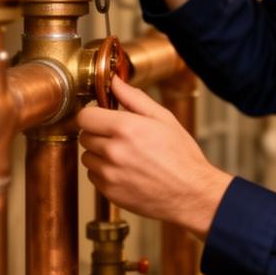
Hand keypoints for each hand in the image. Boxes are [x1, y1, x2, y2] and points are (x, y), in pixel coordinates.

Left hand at [77, 77, 232, 238]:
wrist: (190, 192)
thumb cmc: (181, 155)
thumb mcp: (163, 118)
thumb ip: (134, 97)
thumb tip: (115, 82)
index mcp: (126, 128)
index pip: (85, 116)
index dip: (92, 114)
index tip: (101, 116)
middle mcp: (114, 151)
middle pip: (85, 136)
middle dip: (98, 133)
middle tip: (120, 137)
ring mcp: (110, 174)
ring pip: (88, 158)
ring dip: (100, 154)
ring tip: (125, 156)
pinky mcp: (109, 192)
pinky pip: (93, 177)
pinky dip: (104, 173)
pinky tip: (125, 171)